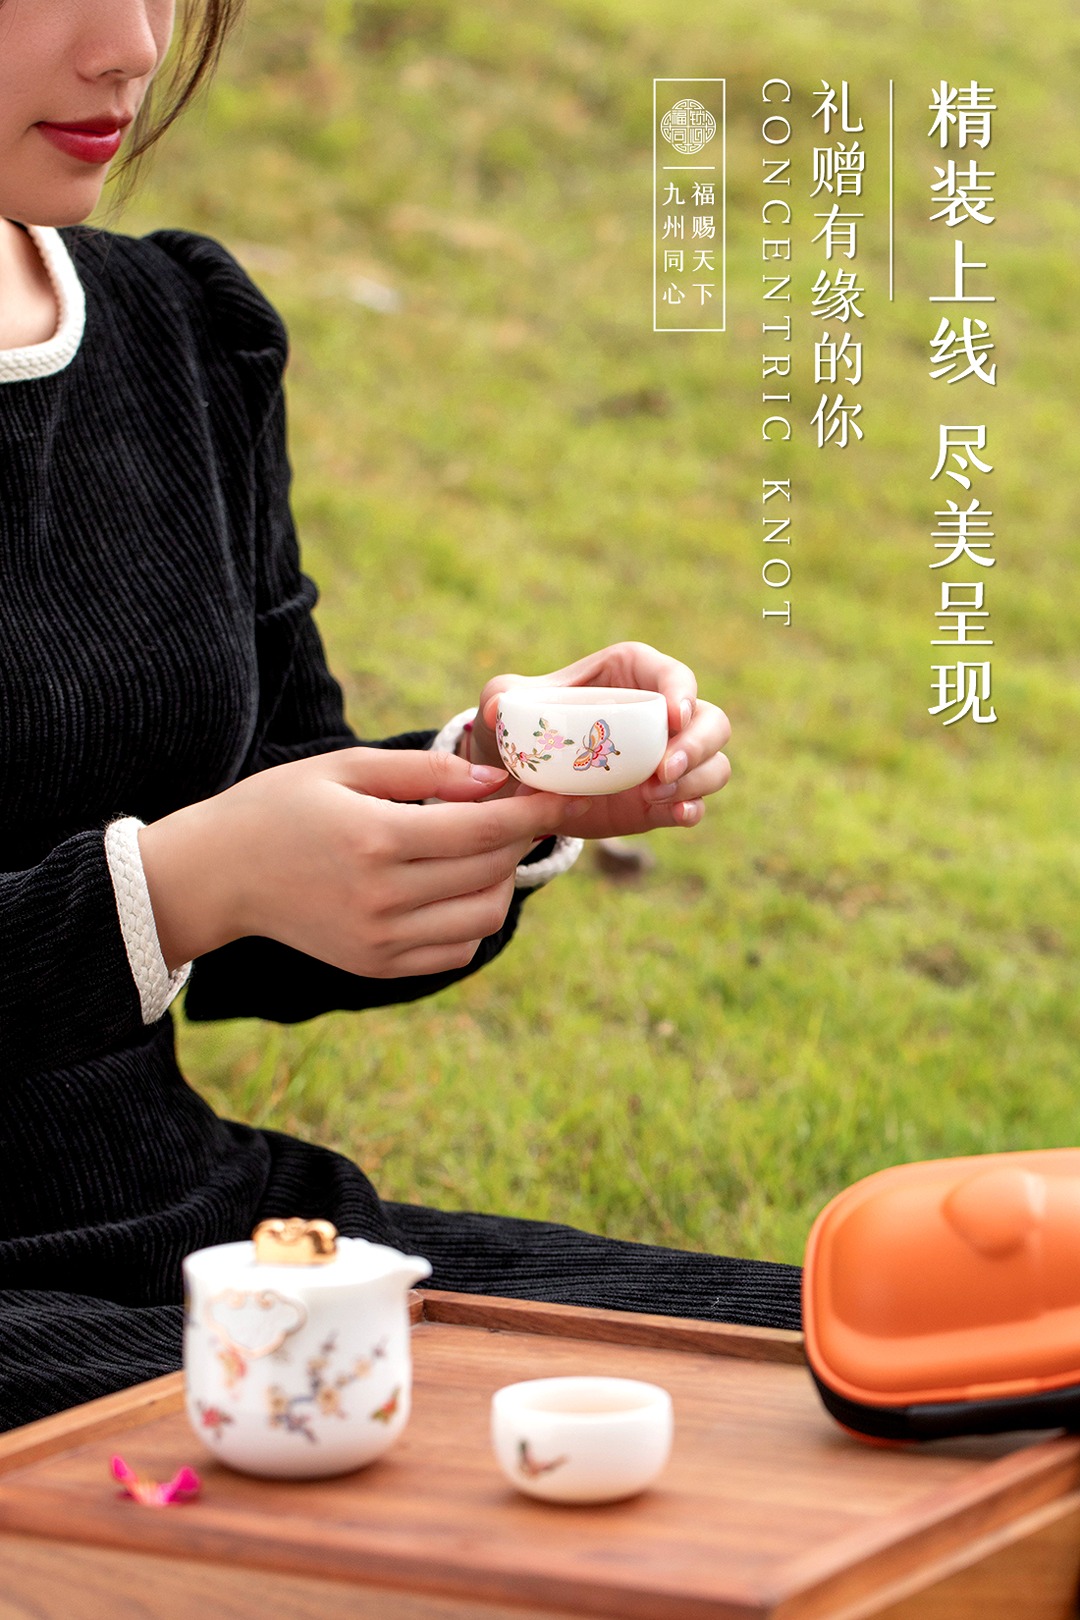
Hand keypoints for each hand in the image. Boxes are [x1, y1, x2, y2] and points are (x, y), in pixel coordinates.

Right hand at [138, 749, 587, 976]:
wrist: (218, 876)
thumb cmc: (279, 806)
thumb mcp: (345, 766)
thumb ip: (425, 770)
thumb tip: (495, 780)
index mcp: (373, 839)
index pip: (480, 829)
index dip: (529, 812)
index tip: (559, 796)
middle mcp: (381, 897)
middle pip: (490, 873)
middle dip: (517, 840)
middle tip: (518, 813)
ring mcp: (379, 939)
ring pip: (484, 918)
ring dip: (501, 881)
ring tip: (486, 849)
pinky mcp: (376, 965)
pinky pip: (456, 950)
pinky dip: (475, 919)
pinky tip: (459, 887)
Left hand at [466, 642, 730, 839]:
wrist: (520, 783)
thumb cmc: (521, 728)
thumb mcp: (506, 704)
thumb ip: (502, 699)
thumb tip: (498, 710)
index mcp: (632, 676)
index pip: (673, 676)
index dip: (683, 692)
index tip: (674, 715)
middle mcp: (661, 716)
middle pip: (711, 721)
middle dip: (697, 745)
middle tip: (663, 770)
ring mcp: (668, 760)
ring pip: (714, 764)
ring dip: (694, 781)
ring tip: (653, 796)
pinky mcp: (664, 799)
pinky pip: (696, 803)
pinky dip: (691, 809)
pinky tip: (673, 814)